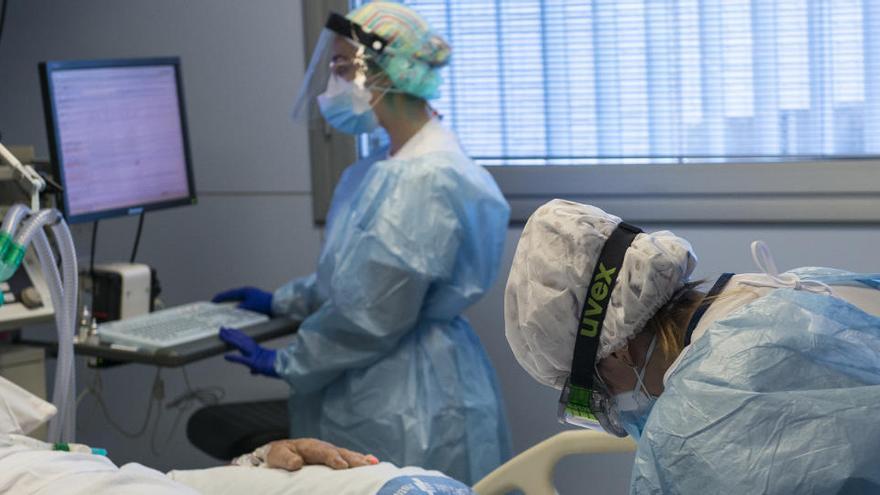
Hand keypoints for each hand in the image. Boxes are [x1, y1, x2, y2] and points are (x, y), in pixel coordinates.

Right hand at [212, 287, 272, 315]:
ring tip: (224, 311)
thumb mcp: (248, 307)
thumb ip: (238, 309)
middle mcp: (247, 292)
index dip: (219, 298)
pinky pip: (242, 303)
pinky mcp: (255, 301)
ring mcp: (252, 296)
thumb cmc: (264, 304)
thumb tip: (230, 311)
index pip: (228, 294)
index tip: (212, 302)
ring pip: (237, 300)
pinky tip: (236, 313)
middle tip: (216, 306)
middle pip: (232, 297)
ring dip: (231, 305)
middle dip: (224, 301)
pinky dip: (237, 307)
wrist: (279, 305)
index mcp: (244, 291)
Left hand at [219, 327, 278, 377]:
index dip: (237, 334)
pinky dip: (234, 358)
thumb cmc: (279, 367)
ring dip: (231, 340)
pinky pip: (243, 360)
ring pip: (241, 346)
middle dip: (231, 334)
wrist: (287, 368)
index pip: (246, 340)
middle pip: (241, 340)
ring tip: (222, 335)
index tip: (230, 330)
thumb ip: (257, 369)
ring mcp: (255, 356)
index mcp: (259, 351)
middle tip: (222, 328)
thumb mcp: (265, 368)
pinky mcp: (255, 364)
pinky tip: (226, 357)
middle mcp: (256, 351)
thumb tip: (252, 372)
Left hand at [264, 438, 378, 470]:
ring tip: (375, 464)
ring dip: (361, 460)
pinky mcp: (335, 457)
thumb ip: (287, 459)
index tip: (343, 466)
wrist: (281, 452)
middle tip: (367, 467)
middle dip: (354, 459)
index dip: (334, 459)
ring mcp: (331, 451)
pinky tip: (374, 463)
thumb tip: (297, 463)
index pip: (324, 452)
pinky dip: (362, 459)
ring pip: (348, 454)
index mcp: (311, 446)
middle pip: (341, 453)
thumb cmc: (279, 455)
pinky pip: (350, 458)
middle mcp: (324, 447)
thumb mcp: (278, 457)